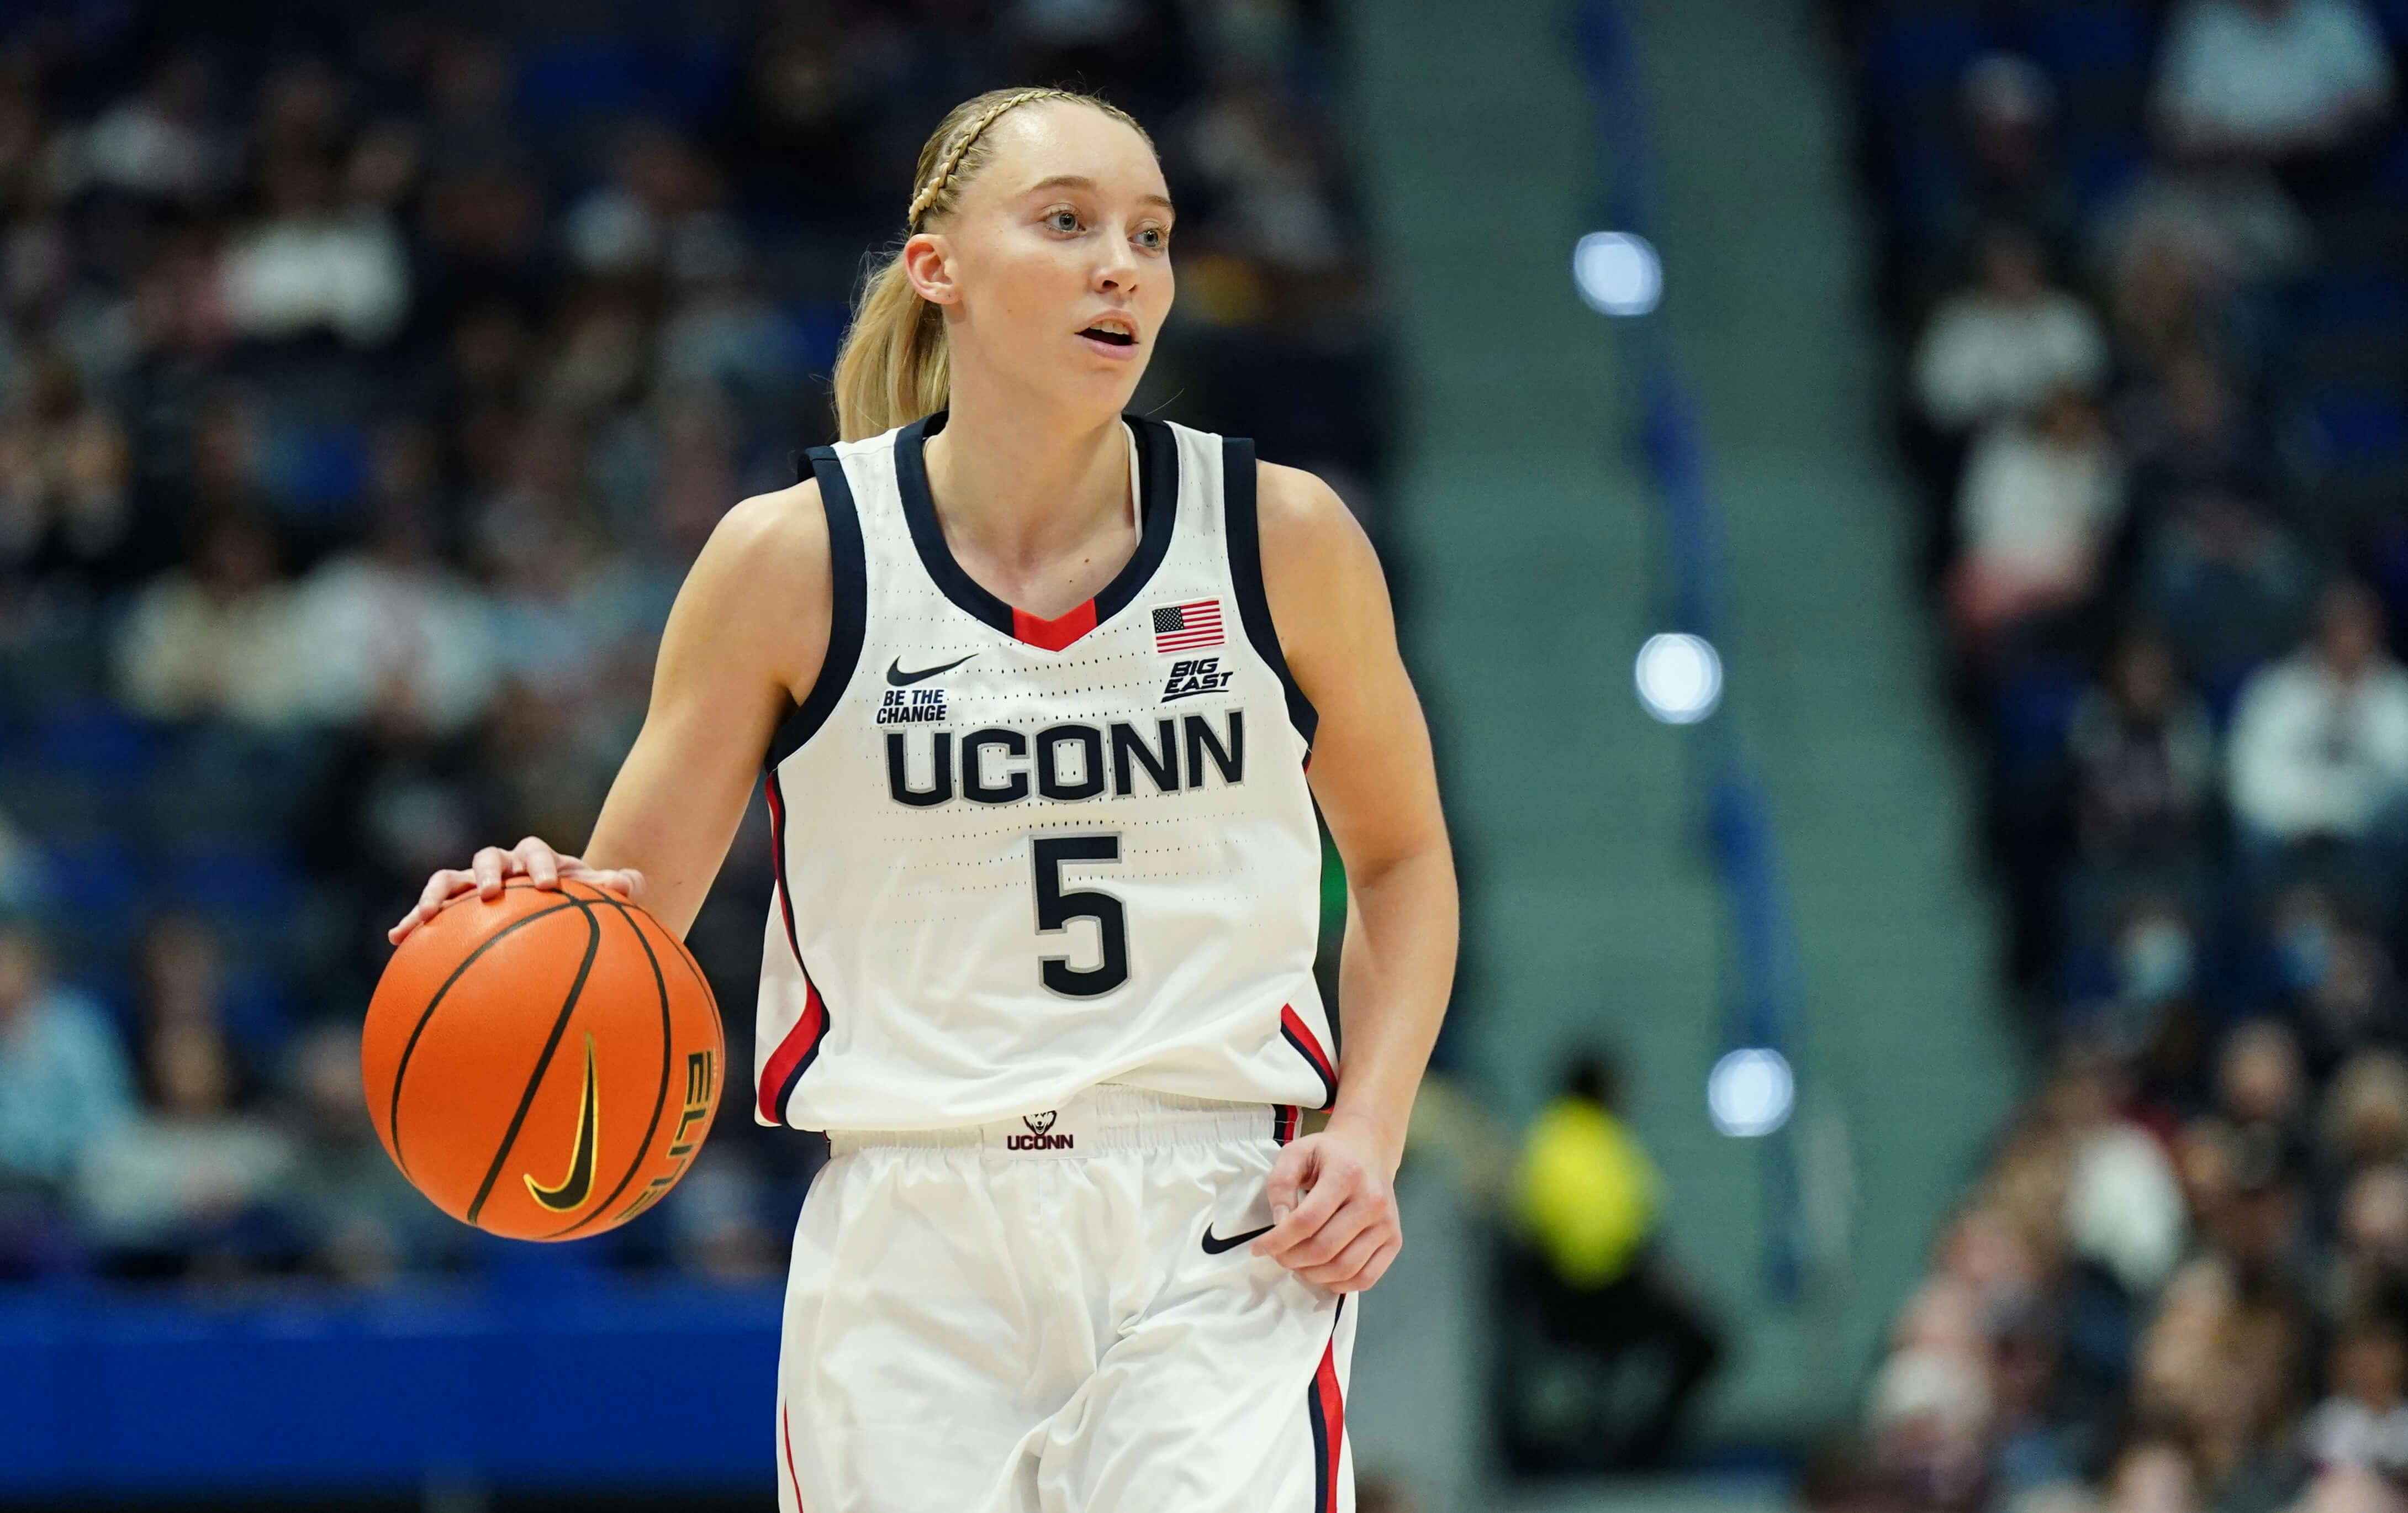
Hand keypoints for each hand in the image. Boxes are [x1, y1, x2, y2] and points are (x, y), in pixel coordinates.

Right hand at [387, 836, 644, 944]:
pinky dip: (412, 921)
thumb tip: (628, 882)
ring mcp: (471, 884)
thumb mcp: (600, 897)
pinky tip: (396, 939)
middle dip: (488, 871)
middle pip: (488, 856)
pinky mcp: (452, 907)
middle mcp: (500, 866)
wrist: (554, 909)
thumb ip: (619, 887)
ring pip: (449, 878)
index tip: (549, 885)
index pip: (535, 851)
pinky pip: (428, 911)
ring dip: (437, 893)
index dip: (541, 863)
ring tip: (427, 915)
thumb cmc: (578, 903)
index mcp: (535, 858)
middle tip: (492, 892)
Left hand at [1252, 1114, 1403, 1293]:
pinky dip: (1338, 1284)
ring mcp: (1387, 1224)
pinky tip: (1320, 1273)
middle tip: (1277, 1256)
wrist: (1369, 1152)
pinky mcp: (1394, 1241)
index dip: (1277, 1240)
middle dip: (1291, 1259)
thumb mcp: (1296, 1153)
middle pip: (1324, 1248)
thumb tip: (1279, 1222)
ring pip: (1344, 1268)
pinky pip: (1366, 1278)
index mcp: (1347, 1174)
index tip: (1258, 1248)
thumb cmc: (1328, 1155)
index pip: (1306, 1221)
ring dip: (1311, 1275)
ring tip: (1296, 1263)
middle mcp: (1372, 1201)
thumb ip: (1281, 1183)